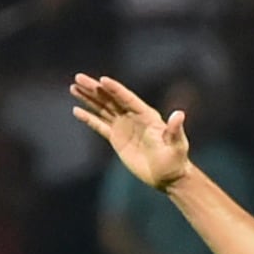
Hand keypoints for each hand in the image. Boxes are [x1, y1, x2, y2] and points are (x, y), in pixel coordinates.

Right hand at [69, 73, 191, 188]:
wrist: (168, 176)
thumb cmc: (175, 159)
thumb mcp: (177, 144)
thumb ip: (174, 129)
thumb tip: (179, 114)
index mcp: (146, 114)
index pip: (127, 98)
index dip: (115, 89)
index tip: (102, 80)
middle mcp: (132, 116)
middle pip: (110, 99)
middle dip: (94, 88)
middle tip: (78, 77)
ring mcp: (123, 126)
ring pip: (102, 109)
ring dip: (88, 98)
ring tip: (74, 87)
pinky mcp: (116, 138)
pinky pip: (99, 126)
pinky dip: (89, 118)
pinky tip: (77, 110)